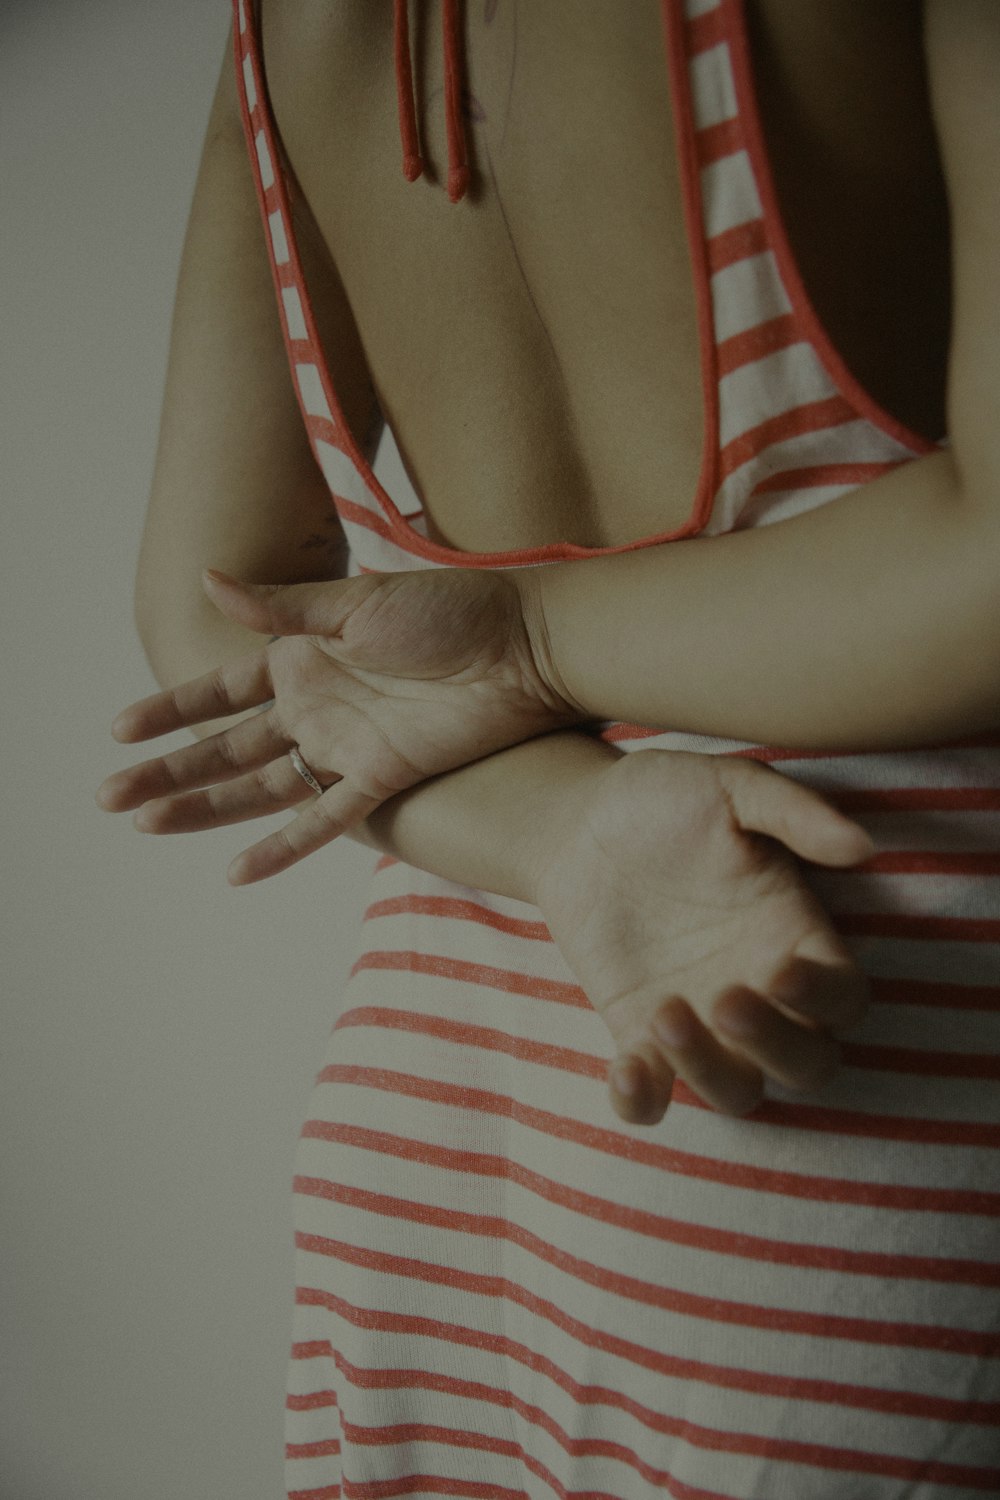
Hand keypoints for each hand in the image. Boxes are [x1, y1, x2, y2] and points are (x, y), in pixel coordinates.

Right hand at [98, 568, 577, 883]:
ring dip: (206, 807)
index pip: (221, 690)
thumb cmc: (452, 609)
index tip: (119, 731)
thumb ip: (282, 608)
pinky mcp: (385, 778)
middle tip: (110, 795)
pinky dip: (282, 845)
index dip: (171, 709)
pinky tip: (237, 871)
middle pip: (228, 746)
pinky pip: (324, 819)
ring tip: (148, 826)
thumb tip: (206, 578)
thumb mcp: (357, 603)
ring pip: (261, 787)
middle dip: (168, 769)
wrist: (527, 646)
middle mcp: (317, 705)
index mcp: (304, 657)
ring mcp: (347, 745)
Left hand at [532, 748, 873, 1122]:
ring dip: (710, 1071)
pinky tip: (626, 1069)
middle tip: (723, 999)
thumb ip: (793, 812)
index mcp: (793, 936)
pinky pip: (652, 1097)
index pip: (845, 999)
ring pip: (738, 1092)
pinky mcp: (638, 1034)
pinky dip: (643, 1102)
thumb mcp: (729, 786)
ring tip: (665, 1013)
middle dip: (775, 1046)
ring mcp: (700, 1021)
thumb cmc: (664, 798)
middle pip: (807, 1064)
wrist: (575, 821)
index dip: (826, 999)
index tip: (780, 969)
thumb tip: (862, 847)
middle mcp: (758, 990)